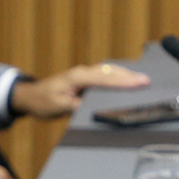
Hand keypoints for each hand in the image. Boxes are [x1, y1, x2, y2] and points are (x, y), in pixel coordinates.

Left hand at [9, 63, 151, 119]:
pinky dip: (117, 76)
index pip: (104, 78)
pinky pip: (105, 75)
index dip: (123, 81)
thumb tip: (95, 107)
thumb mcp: (58, 107)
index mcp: (77, 77)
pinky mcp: (85, 79)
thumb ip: (76, 106)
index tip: (138, 83)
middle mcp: (82, 72)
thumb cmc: (43, 101)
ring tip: (142, 80)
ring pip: (109, 71)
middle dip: (129, 76)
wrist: (30, 96)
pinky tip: (127, 80)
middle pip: (110, 71)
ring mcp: (84, 74)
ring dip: (125, 75)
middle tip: (147, 81)